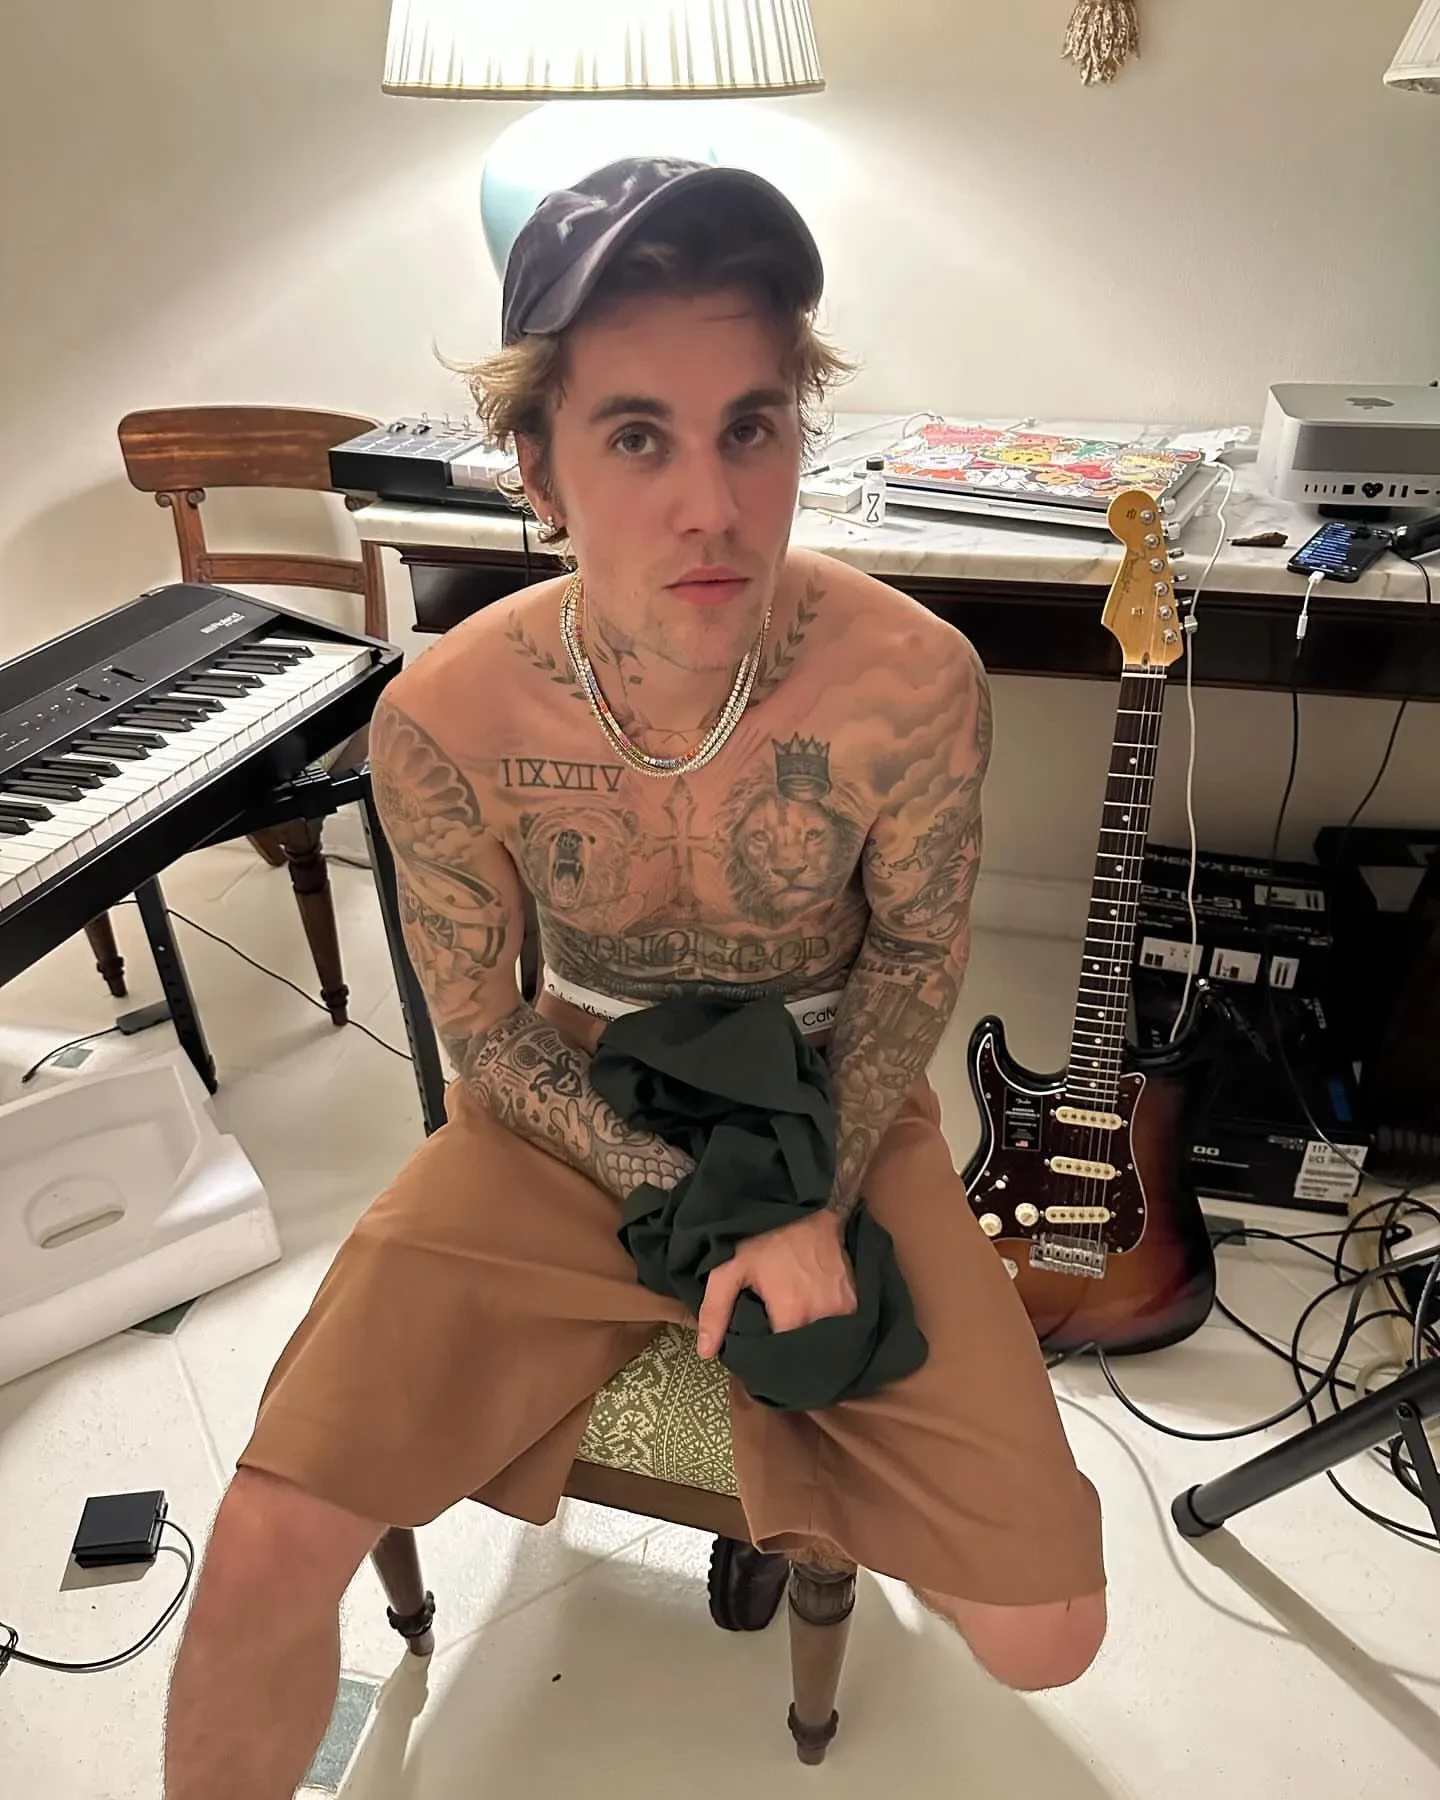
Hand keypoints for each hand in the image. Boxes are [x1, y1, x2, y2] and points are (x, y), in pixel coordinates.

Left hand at [696, 1211, 858, 1359]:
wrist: (805, 1204)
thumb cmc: (764, 1235)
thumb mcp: (729, 1267)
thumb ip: (715, 1310)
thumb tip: (705, 1353)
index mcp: (791, 1314)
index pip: (780, 1358)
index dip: (766, 1357)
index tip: (757, 1350)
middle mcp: (823, 1317)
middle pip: (804, 1351)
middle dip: (789, 1352)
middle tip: (774, 1337)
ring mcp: (845, 1309)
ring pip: (824, 1340)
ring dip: (811, 1340)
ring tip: (794, 1328)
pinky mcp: (857, 1299)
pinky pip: (843, 1327)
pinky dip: (829, 1327)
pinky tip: (815, 1317)